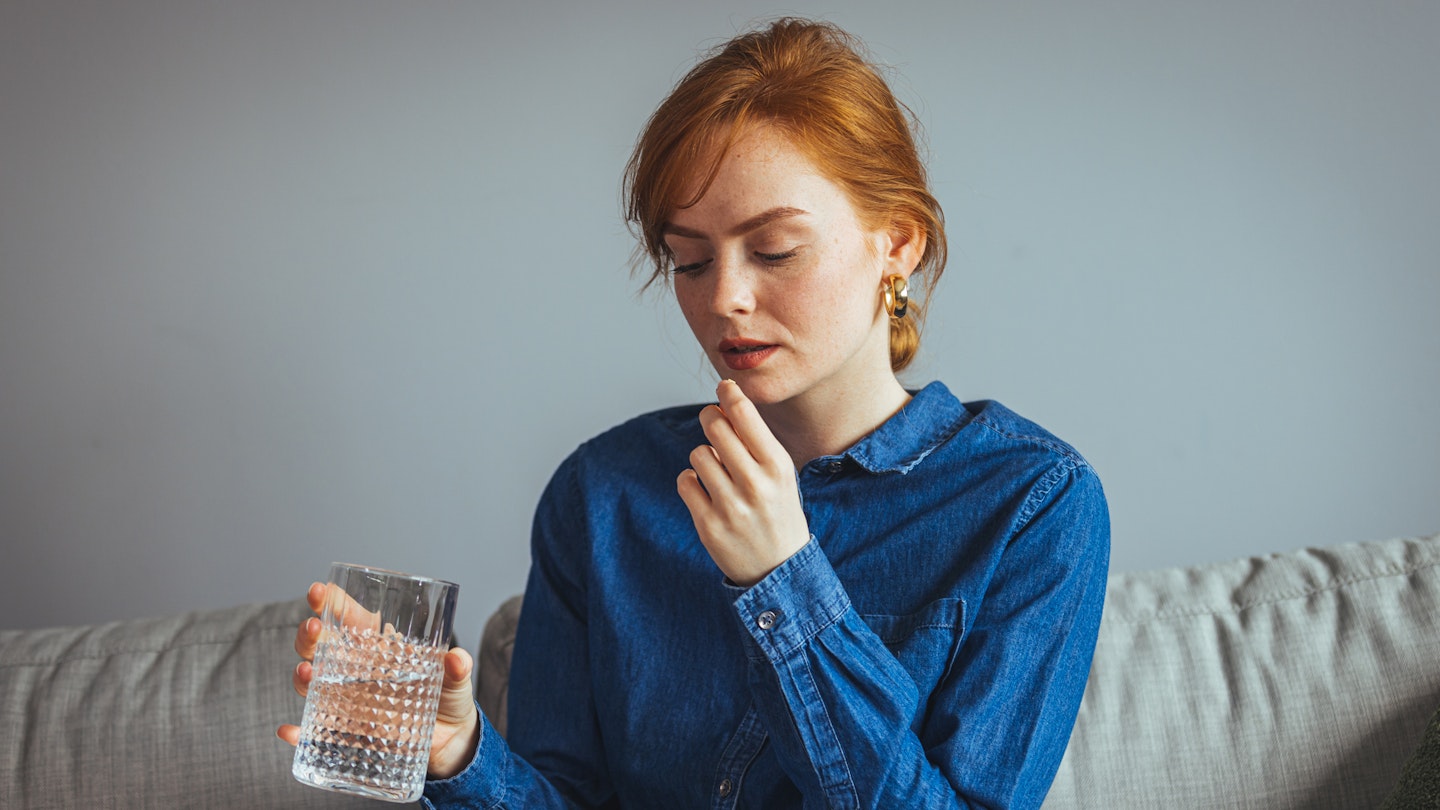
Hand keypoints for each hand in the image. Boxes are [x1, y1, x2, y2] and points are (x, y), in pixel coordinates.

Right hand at [276, 582, 481, 780]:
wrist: (448, 741)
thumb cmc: (447, 698)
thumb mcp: (455, 680)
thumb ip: (456, 668)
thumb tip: (457, 658)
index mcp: (379, 646)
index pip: (349, 617)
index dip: (331, 602)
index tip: (320, 591)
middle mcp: (357, 669)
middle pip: (321, 645)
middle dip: (310, 634)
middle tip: (314, 627)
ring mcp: (348, 699)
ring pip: (313, 681)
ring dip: (303, 675)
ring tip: (308, 671)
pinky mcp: (349, 729)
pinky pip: (316, 731)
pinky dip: (299, 732)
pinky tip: (289, 732)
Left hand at [677, 380, 810, 586]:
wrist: (780, 568)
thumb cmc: (778, 511)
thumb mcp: (781, 475)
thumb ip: (755, 442)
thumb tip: (723, 404)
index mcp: (778, 467)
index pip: (745, 414)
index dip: (729, 393)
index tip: (724, 387)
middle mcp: (755, 485)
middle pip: (715, 427)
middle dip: (711, 418)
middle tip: (714, 422)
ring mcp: (730, 507)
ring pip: (698, 454)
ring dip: (704, 457)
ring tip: (718, 471)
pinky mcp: (709, 525)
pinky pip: (685, 481)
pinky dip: (691, 481)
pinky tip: (707, 492)